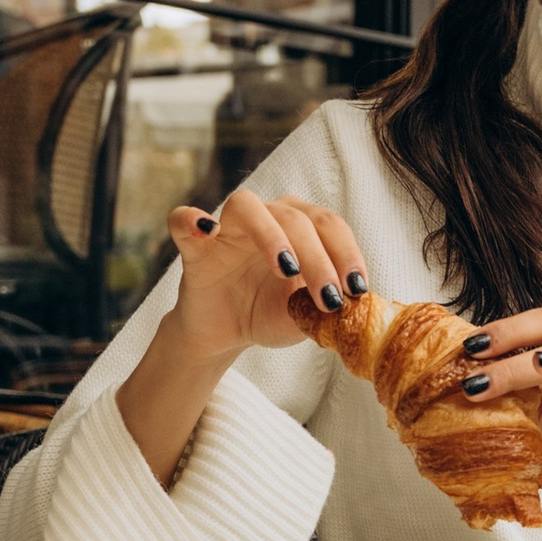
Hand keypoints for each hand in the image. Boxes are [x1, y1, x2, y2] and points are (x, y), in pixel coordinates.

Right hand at [161, 186, 369, 362]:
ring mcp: (228, 226)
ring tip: (287, 269)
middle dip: (318, 259)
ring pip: (249, 207)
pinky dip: (192, 220)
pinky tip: (206, 231)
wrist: (227, 333)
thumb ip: (325, 308)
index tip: (357, 289)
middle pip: (296, 219)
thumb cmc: (270, 314)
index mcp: (302, 226)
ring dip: (271, 235)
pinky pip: (184, 219)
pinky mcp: (194, 244)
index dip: (347, 254)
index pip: (330, 226)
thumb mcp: (304, 317)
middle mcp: (269, 216)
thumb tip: (356, 308)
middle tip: (328, 298)